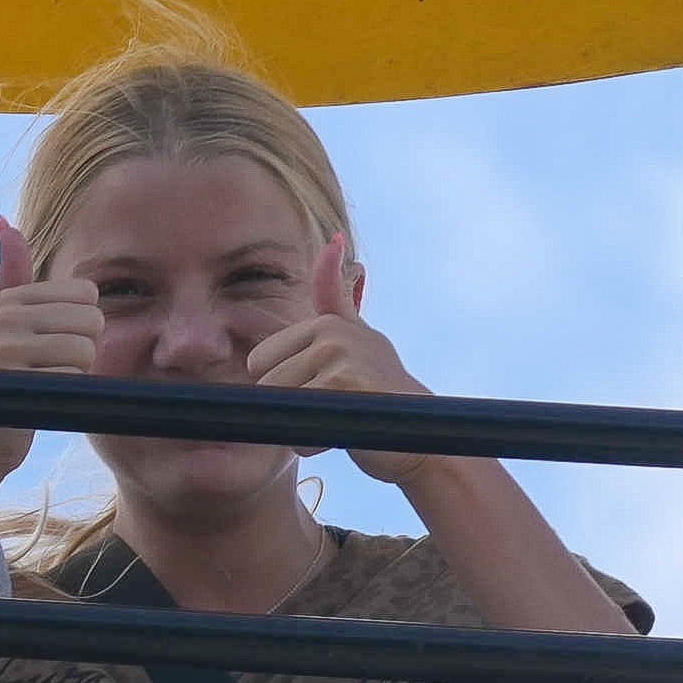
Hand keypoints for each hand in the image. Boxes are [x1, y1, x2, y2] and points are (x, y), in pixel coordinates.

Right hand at [0, 216, 99, 477]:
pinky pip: (72, 374)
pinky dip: (67, 392)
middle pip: (91, 318)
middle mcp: (4, 318)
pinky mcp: (15, 381)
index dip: (82, 326)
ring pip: (85, 347)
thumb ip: (9, 274)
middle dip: (84, 350)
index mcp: (8, 300)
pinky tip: (42, 401)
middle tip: (52, 371)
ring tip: (48, 386)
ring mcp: (6, 349)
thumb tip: (6, 221)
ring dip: (78, 373)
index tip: (53, 347)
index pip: (85, 294)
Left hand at [240, 239, 439, 487]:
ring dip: (303, 427)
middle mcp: (330, 334)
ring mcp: (338, 358)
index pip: (258, 364)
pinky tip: (346, 434)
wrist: (424, 434)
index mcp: (324, 323)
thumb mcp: (357, 335)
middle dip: (292, 408)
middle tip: (335, 409)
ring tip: (342, 420)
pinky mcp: (343, 387)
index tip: (324, 390)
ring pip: (280, 406)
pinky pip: (298, 427)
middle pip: (265, 385)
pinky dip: (314, 443)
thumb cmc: (381, 392)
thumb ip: (334, 295)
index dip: (284, 388)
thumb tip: (333, 238)